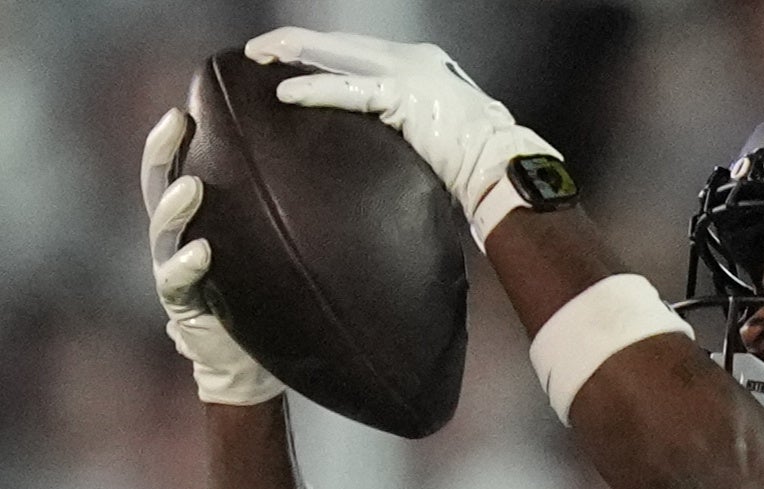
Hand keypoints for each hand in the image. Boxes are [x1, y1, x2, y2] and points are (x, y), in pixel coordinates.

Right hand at [141, 109, 284, 406]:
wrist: (253, 366)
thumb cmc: (267, 299)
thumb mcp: (269, 249)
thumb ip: (276, 214)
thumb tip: (322, 166)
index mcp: (195, 220)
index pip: (175, 168)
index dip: (173, 138)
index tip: (185, 108)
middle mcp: (177, 240)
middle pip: (157, 188)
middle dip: (162, 154)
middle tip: (177, 125)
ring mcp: (174, 272)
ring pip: (163, 232)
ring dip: (174, 207)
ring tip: (191, 187)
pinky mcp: (183, 307)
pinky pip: (175, 281)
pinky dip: (186, 265)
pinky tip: (201, 251)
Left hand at [246, 29, 558, 233]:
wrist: (505, 169)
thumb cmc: (478, 167)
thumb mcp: (434, 139)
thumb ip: (403, 134)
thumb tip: (374, 159)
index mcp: (420, 67)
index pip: (357, 53)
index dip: (319, 54)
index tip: (288, 62)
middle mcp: (412, 60)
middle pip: (341, 44)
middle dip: (296, 43)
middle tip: (258, 51)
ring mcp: (409, 74)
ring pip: (339, 55)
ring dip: (295, 53)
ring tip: (260, 57)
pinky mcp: (405, 96)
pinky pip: (350, 90)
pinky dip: (316, 90)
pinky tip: (285, 92)